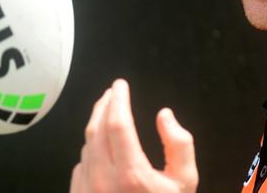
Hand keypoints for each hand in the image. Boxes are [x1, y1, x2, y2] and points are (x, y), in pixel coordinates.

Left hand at [70, 79, 198, 192]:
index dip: (118, 99)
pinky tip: (100, 145)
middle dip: (105, 105)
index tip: (121, 85)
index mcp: (132, 174)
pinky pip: (81, 165)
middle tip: (113, 92)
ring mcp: (87, 191)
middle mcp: (104, 181)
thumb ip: (180, 144)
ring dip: (96, 124)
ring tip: (107, 112)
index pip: (118, 124)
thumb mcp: (185, 182)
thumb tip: (164, 115)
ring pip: (86, 146)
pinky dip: (90, 148)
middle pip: (97, 129)